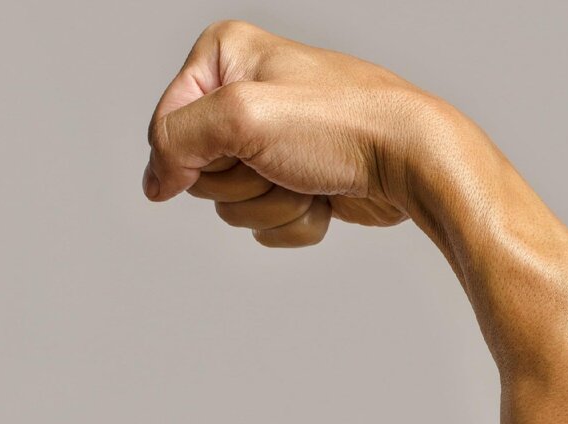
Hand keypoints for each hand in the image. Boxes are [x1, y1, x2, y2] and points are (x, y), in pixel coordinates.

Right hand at [143, 20, 439, 245]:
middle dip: (244, 182)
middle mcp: (246, 96)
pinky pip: (268, 223)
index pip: (167, 125)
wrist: (411, 160)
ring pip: (234, 205)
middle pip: (201, 172)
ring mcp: (275, 144)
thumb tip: (156, 181)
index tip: (237, 152)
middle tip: (284, 161)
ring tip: (310, 178)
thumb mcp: (241, 117)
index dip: (193, 155)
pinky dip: (295, 222)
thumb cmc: (341, 125)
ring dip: (274, 204)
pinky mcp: (299, 182)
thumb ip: (176, 140)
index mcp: (225, 56)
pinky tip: (325, 197)